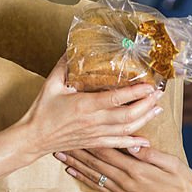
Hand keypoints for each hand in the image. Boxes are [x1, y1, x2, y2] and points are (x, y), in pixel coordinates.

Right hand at [17, 59, 162, 155]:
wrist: (33, 138)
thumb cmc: (42, 110)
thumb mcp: (52, 84)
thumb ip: (64, 65)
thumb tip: (73, 47)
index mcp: (84, 105)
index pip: (116, 99)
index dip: (135, 92)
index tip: (149, 85)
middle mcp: (93, 121)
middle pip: (127, 115)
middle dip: (146, 105)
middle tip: (158, 94)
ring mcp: (95, 134)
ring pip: (126, 129)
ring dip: (145, 119)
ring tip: (158, 109)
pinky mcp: (95, 142)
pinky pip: (118, 144)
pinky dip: (133, 143)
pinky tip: (145, 141)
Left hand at [55, 145, 191, 191]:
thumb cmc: (182, 183)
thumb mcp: (171, 163)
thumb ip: (150, 154)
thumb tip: (132, 142)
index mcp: (136, 170)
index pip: (108, 151)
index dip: (91, 139)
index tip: (78, 128)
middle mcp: (125, 181)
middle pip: (95, 163)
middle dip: (77, 151)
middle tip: (59, 140)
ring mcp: (122, 191)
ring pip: (93, 175)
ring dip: (75, 164)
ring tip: (60, 155)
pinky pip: (98, 187)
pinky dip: (84, 179)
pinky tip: (73, 173)